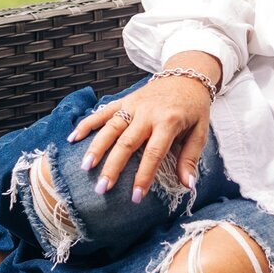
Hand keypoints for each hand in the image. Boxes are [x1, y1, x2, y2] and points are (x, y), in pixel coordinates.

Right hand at [68, 54, 219, 200]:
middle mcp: (148, 113)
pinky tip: (73, 138)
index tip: (136, 197)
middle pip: (126, 142)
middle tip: (101, 189)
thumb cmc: (194, 108)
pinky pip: (103, 111)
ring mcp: (134, 104)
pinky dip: (87, 123)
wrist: (187, 76)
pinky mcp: (124, 99)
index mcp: (169, 121)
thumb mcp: (200, 131)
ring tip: (85, 168)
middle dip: (113, 167)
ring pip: (111, 127)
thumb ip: (190, 158)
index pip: (154, 153)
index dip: (144, 176)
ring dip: (96, 147)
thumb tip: (189, 185)